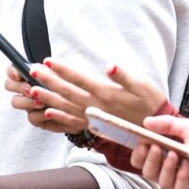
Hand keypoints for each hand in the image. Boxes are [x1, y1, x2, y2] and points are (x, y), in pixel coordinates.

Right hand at [4, 63, 82, 133]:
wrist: (82, 107)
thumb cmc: (70, 87)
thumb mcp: (61, 76)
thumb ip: (49, 72)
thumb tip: (41, 66)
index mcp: (28, 75)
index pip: (12, 70)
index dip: (12, 72)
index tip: (18, 74)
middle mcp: (24, 89)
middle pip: (8, 85)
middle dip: (18, 87)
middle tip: (30, 89)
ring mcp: (28, 104)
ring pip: (16, 102)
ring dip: (26, 101)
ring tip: (40, 102)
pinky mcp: (35, 118)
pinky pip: (31, 116)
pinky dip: (39, 114)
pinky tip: (48, 112)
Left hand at [40, 60, 166, 127]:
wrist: (156, 129)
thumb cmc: (150, 102)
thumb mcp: (142, 85)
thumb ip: (124, 76)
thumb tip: (109, 66)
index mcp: (105, 93)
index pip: (79, 78)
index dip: (62, 68)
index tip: (47, 60)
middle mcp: (96, 106)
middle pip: (67, 91)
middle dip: (48, 80)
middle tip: (32, 70)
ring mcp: (93, 117)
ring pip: (65, 107)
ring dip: (48, 97)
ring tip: (32, 89)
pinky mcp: (94, 126)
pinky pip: (72, 123)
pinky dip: (59, 117)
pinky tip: (47, 112)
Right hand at [132, 116, 188, 188]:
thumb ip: (167, 125)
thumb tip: (145, 122)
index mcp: (167, 162)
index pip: (143, 163)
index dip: (139, 154)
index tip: (143, 142)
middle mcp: (171, 177)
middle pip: (147, 173)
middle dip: (149, 159)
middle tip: (155, 146)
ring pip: (161, 182)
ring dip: (166, 166)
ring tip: (177, 154)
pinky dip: (180, 177)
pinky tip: (187, 166)